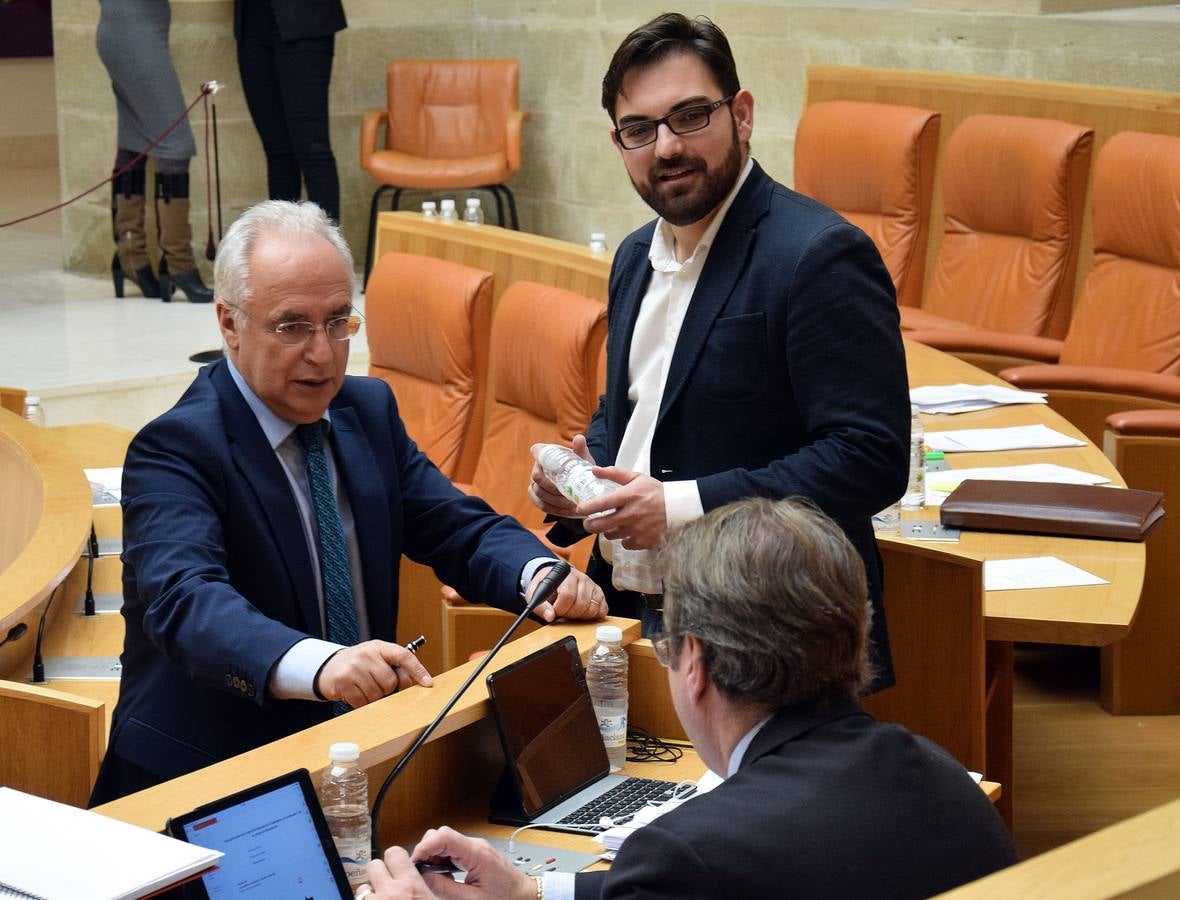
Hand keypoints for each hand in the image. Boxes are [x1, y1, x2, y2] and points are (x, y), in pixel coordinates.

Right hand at [316, 640, 432, 708]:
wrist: (328, 667)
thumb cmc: (358, 664)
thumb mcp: (376, 658)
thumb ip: (394, 666)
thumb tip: (414, 682)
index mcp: (379, 647)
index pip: (403, 656)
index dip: (418, 670)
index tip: (427, 682)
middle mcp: (366, 654)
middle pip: (390, 681)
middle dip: (387, 688)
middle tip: (376, 684)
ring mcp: (353, 668)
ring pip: (377, 694)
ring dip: (374, 697)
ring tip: (365, 687)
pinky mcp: (343, 682)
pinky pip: (362, 702)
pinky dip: (362, 703)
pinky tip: (357, 694)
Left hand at [364, 845, 438, 898]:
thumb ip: (431, 885)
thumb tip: (430, 876)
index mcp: (410, 885)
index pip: (394, 853)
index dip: (396, 858)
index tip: (399, 865)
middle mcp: (390, 892)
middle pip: (374, 865)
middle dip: (380, 872)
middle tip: (387, 882)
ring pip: (363, 887)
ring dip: (372, 891)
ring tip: (381, 898)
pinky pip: (361, 899)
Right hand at [410, 827, 534, 899]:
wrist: (525, 896)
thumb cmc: (505, 899)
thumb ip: (445, 888)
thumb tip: (424, 878)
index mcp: (477, 854)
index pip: (444, 836)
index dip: (425, 846)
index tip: (415, 861)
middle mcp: (476, 845)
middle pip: (442, 834)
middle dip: (427, 850)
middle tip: (421, 871)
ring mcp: (476, 847)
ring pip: (446, 840)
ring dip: (433, 855)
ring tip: (432, 876)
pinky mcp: (475, 853)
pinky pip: (453, 848)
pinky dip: (442, 858)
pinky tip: (442, 874)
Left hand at [526, 564, 606, 622]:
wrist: (556, 577)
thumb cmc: (547, 586)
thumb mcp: (535, 593)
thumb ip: (540, 606)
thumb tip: (550, 616)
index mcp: (565, 574)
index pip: (567, 595)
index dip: (560, 608)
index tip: (555, 611)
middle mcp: (581, 577)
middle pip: (581, 603)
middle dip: (570, 614)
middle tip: (562, 613)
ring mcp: (591, 584)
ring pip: (592, 608)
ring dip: (581, 616)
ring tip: (571, 612)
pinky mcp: (599, 592)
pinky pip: (602, 609)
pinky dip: (594, 615)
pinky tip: (583, 613)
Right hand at [528, 435, 594, 517]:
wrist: (581, 486)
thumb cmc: (580, 469)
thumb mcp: (582, 460)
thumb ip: (580, 450)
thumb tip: (579, 438)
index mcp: (546, 454)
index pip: (537, 451)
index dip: (540, 456)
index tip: (554, 466)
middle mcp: (537, 467)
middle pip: (537, 477)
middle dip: (553, 488)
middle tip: (569, 495)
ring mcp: (535, 483)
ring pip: (539, 493)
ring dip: (556, 501)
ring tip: (572, 505)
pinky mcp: (537, 497)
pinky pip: (541, 504)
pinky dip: (554, 509)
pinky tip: (567, 512)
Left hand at [578, 468, 666, 549]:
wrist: (678, 507)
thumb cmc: (654, 491)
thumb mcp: (636, 478)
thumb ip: (614, 473)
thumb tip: (594, 470)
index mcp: (628, 496)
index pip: (601, 504)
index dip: (586, 508)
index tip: (580, 510)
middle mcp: (631, 514)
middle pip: (601, 525)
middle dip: (590, 525)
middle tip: (590, 523)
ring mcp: (638, 530)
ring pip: (611, 536)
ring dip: (609, 531)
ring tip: (614, 525)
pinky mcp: (644, 541)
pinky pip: (626, 544)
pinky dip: (625, 540)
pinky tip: (630, 532)